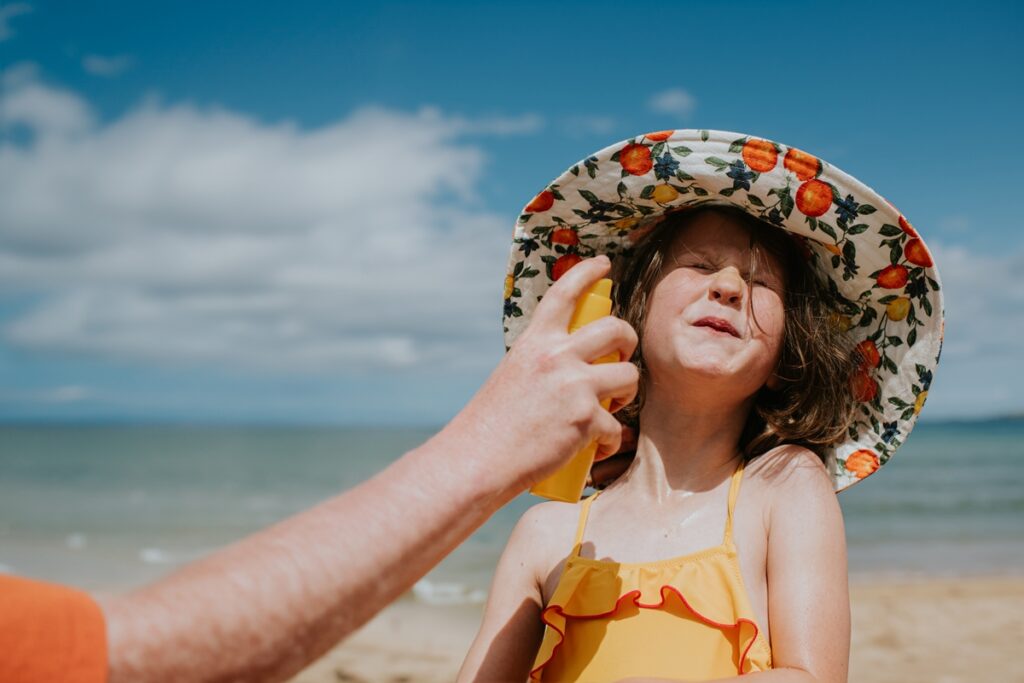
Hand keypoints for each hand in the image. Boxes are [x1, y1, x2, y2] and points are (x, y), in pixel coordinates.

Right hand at [444, 256, 638, 491]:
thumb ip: (542, 364)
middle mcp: (556, 356)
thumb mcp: (513, 376)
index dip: (587, 273)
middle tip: (623, 356)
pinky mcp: (586, 420)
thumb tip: (573, 368)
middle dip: (629, 341)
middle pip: (616, 329)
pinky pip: (617, 426)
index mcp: (535, 342)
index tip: (602, 263)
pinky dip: (610, 440)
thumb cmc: (491, 425)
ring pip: (630, 375)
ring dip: (627, 392)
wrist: (478, 460)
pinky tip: (596, 447)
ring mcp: (574, 387)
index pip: (564, 293)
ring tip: (612, 406)